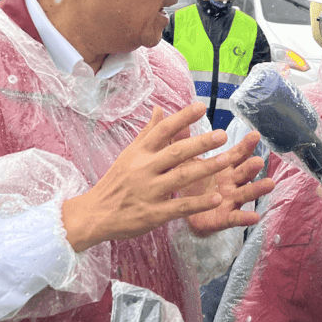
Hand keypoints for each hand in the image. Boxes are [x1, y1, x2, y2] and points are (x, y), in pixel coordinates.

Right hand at [62, 103, 258, 251]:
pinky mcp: (154, 214)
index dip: (182, 118)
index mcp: (139, 153)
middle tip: (222, 134)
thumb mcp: (128, 155)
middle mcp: (144, 169)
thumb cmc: (116, 182)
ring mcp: (149, 192)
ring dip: (205, 168)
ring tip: (226, 160)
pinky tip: (216, 198)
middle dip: (200, 143)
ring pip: (181, 177)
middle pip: (175, 152)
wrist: (95, 214)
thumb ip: (147, 133)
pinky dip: (198, 203)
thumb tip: (159, 109)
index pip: (162, 130)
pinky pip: (180, 206)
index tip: (201, 107)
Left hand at [185, 130, 271, 235]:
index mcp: (223, 166)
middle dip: (252, 167)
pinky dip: (245, 218)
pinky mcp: (225, 217)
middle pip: (244, 172)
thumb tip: (181, 124)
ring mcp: (231, 200)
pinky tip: (254, 217)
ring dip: (258, 189)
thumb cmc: (189, 181)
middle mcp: (232, 182)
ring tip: (269, 184)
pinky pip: (236, 218)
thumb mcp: (186, 161)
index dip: (246, 145)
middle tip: (258, 161)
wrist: (181, 208)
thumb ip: (185, 144)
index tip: (255, 135)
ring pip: (246, 193)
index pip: (237, 154)